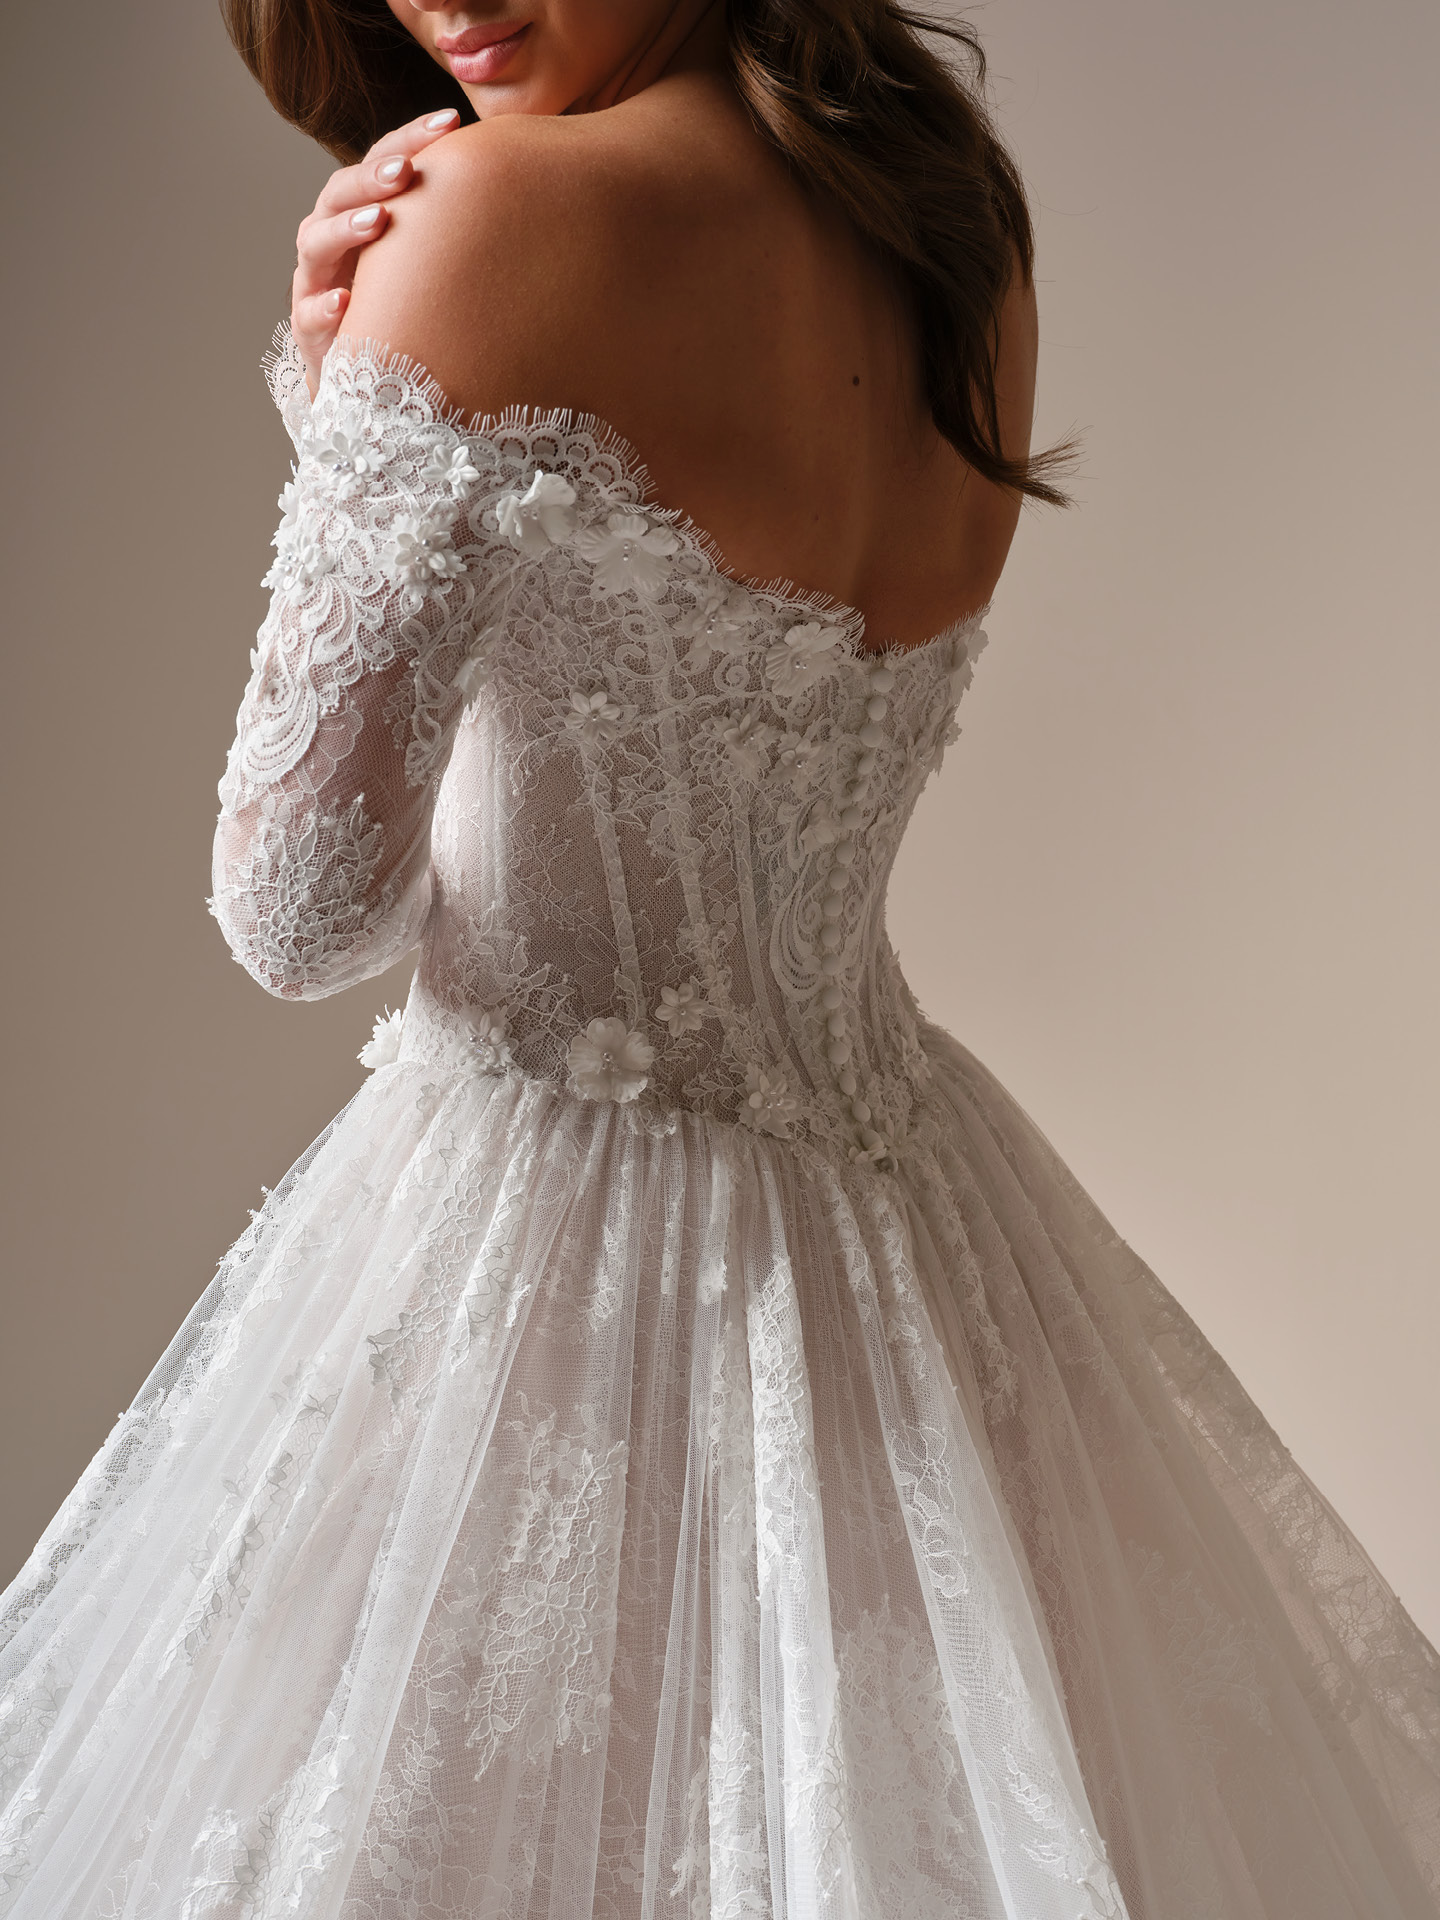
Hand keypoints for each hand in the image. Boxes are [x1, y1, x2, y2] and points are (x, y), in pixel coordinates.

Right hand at [291, 108, 460, 397]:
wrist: (366, 375)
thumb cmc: (402, 304)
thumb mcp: (424, 259)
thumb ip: (451, 223)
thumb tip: (520, 184)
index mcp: (359, 209)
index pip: (381, 160)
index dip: (411, 137)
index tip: (451, 121)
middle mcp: (329, 236)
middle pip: (340, 192)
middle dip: (371, 177)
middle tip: (404, 170)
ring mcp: (314, 281)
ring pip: (316, 243)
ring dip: (346, 229)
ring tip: (378, 220)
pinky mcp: (309, 330)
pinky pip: (311, 315)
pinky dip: (327, 308)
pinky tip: (347, 303)